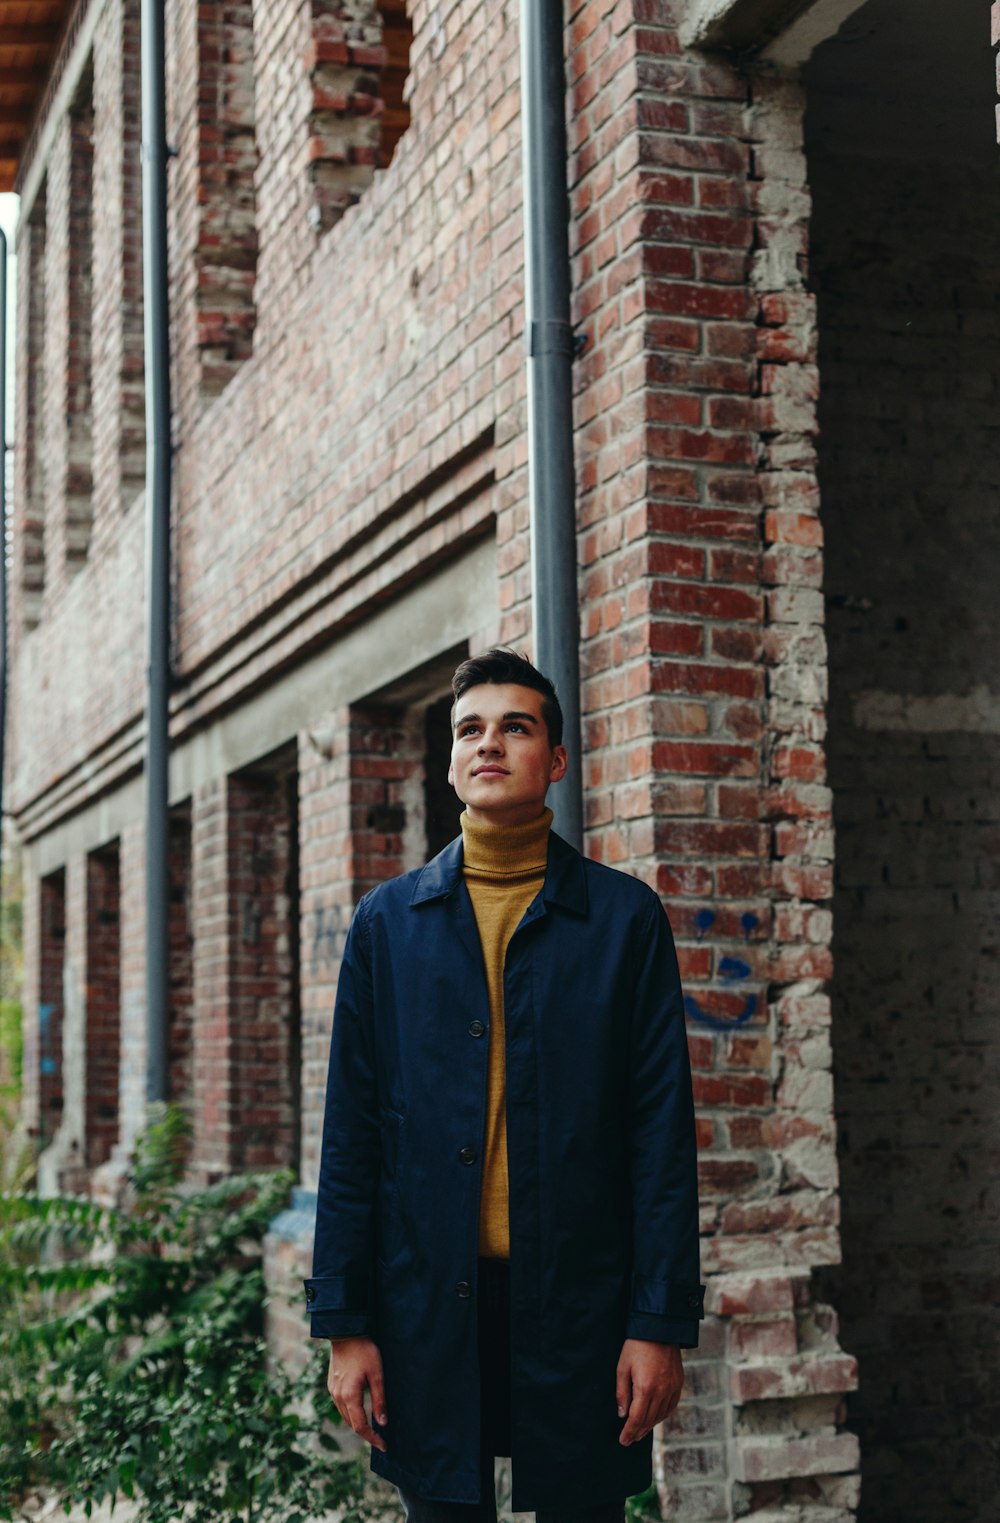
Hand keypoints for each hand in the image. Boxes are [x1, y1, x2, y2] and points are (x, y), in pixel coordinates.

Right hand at [328, 1336, 387, 1451]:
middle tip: (380, 1440)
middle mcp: (338, 1397)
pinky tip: (360, 1411)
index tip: (384, 1446)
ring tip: (372, 1428)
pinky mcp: (332, 1385)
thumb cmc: (364, 1352)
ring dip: (357, 1424)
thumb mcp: (377, 1375)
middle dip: (366, 1434)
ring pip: (345, 1416)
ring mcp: (333, 1391)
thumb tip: (382, 1423)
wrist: (346, 1333)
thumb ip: (379, 1400)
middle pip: (351, 1424)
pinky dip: (351, 1413)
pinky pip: (341, 1405)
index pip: (360, 1427)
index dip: (372, 1439)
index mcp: (349, 1396)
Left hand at [616, 1338, 683, 1445]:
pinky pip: (671, 1406)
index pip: (636, 1419)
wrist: (659, 1328)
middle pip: (649, 1420)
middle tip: (630, 1440)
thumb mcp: (623, 1367)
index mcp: (645, 1388)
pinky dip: (662, 1415)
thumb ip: (622, 1393)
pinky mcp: (679, 1383)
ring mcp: (672, 1388)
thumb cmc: (636, 1346)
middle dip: (638, 1432)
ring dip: (650, 1426)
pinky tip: (656, 1418)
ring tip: (640, 1432)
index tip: (623, 1441)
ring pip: (661, 1415)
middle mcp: (661, 1392)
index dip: (629, 1432)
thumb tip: (622, 1415)